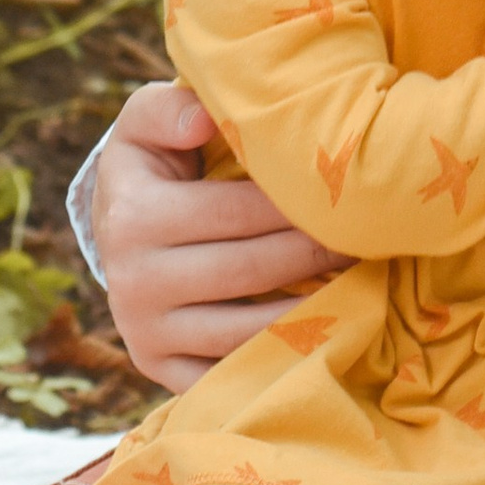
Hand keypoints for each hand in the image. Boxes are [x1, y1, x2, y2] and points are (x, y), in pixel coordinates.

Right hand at [90, 79, 352, 391]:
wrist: (115, 229)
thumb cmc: (152, 162)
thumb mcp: (146, 121)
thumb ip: (171, 108)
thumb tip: (204, 118)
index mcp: (134, 218)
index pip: (236, 213)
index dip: (297, 202)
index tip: (344, 193)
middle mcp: (133, 282)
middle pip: (250, 271)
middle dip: (316, 252)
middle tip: (369, 237)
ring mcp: (145, 334)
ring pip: (245, 330)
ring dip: (311, 310)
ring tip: (361, 285)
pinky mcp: (158, 370)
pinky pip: (228, 376)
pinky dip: (277, 361)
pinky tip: (322, 336)